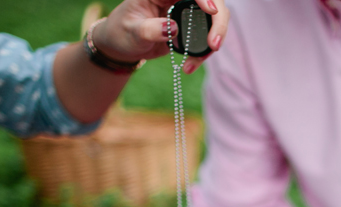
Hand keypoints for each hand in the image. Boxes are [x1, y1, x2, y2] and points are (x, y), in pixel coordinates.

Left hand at [93, 0, 228, 72]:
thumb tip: (172, 28)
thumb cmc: (122, 32)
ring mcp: (187, 11)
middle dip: (218, 21)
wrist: (123, 45)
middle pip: (211, 0)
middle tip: (214, 45)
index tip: (211, 11)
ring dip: (213, 39)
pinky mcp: (192, 27)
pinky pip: (208, 35)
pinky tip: (190, 66)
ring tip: (196, 62)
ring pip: (214, 18)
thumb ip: (149, 29)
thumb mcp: (131, 31)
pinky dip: (204, 52)